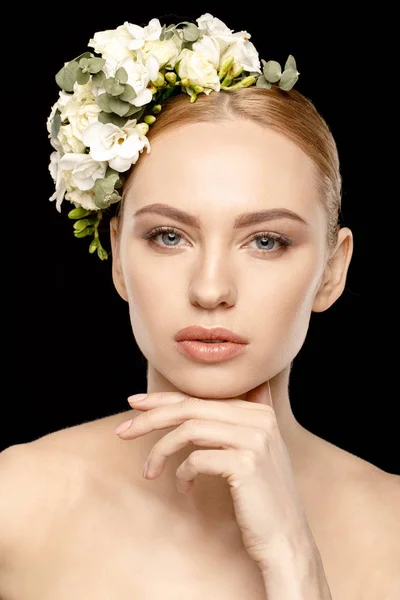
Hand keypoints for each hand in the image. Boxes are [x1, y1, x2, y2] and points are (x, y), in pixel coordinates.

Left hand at [114, 382, 315, 574]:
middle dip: (151, 418)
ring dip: (160, 450)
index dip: (163, 399)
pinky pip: (197, 459)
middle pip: (190, 408)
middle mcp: (259, 418)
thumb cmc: (259, 496)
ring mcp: (255, 439)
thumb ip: (233, 422)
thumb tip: (198, 402)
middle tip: (123, 431)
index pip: (200, 397)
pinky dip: (182, 473)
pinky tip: (184, 488)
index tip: (135, 403)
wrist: (285, 538)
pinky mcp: (246, 463)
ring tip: (149, 472)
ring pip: (189, 429)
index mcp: (258, 411)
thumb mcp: (251, 451)